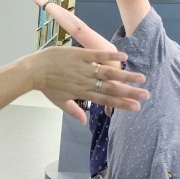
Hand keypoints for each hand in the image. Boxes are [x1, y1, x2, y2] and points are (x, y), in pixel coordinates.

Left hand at [27, 47, 147, 122]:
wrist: (33, 71)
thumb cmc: (46, 86)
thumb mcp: (60, 101)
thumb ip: (74, 111)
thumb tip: (84, 123)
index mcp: (83, 93)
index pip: (106, 100)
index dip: (122, 104)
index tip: (136, 107)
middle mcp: (86, 82)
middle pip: (111, 88)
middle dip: (129, 93)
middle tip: (146, 95)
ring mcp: (83, 68)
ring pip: (108, 73)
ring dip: (125, 75)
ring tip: (141, 78)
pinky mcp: (79, 56)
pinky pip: (97, 55)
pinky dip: (110, 56)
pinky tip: (124, 56)